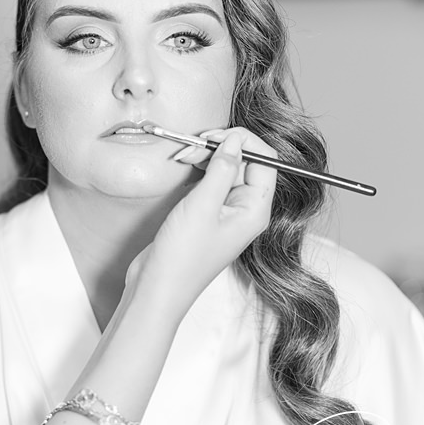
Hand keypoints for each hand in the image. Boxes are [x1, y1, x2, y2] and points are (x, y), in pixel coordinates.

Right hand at [126, 128, 277, 314]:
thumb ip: (222, 169)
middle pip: (246, 161)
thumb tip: (235, 140)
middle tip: (191, 146)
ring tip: (182, 155)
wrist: (157, 288)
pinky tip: (182, 165)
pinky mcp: (207, 212)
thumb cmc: (182, 257)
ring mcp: (226, 211)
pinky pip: (211, 180)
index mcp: (255, 209)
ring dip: (206, 155)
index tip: (215, 136)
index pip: (265, 160)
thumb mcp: (202, 206)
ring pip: (226, 168)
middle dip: (220, 146)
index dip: (243, 141)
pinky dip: (198, 168)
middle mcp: (245, 209)